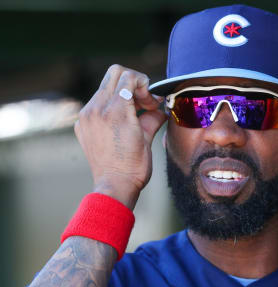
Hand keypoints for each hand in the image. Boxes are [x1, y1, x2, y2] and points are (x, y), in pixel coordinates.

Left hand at [75, 64, 166, 209]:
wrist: (115, 185)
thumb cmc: (134, 165)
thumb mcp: (148, 137)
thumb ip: (153, 115)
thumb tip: (160, 107)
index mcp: (115, 110)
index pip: (129, 77)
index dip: (145, 86)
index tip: (151, 102)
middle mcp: (97, 109)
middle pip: (114, 74)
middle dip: (133, 83)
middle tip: (143, 102)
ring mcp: (86, 116)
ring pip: (105, 87)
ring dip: (121, 94)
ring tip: (134, 113)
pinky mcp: (82, 124)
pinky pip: (96, 103)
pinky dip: (110, 106)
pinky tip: (120, 123)